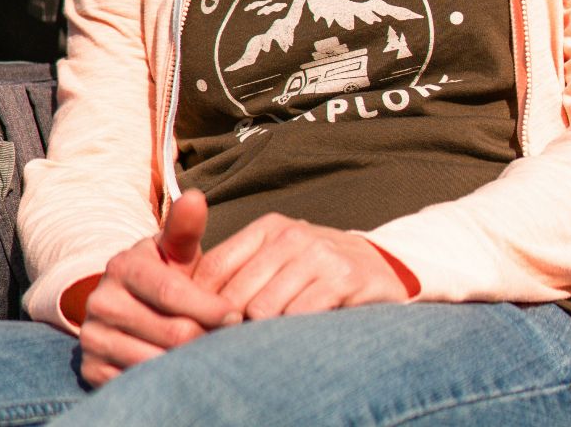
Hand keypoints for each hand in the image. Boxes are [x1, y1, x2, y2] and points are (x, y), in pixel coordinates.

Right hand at [79, 191, 241, 385]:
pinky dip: (167, 380)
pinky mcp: (91, 369)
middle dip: (206, 337)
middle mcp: (100, 301)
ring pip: (158, 361)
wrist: (130, 308)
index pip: (172, 292)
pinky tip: (183, 370)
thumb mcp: (176, 251)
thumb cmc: (166, 276)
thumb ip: (186, 229)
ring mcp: (92, 337)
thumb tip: (194, 196)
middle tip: (226, 339)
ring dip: (191, 362)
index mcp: (123, 266)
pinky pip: (139, 382)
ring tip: (210, 355)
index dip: (210, 306)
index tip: (236, 316)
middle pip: (171, 332)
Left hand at [193, 213, 413, 320]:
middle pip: (235, 295)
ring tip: (268, 340)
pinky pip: (298, 317)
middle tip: (235, 343)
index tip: (203, 328)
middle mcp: (292, 236)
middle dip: (229, 326)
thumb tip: (188, 306)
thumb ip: (237, 273)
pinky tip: (296, 336)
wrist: (382, 268)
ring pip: (263, 311)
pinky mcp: (343, 280)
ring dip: (261, 333)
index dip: (202, 305)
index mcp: (268, 228)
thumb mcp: (277, 256)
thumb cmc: (316, 269)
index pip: (214, 268)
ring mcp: (319, 256)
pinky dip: (291, 335)